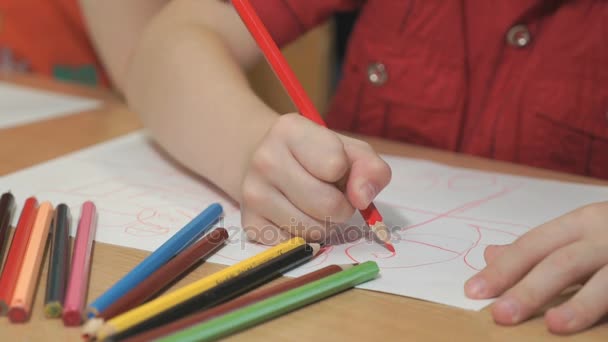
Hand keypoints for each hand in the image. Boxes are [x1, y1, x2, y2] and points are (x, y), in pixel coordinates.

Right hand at [240, 113, 390, 244]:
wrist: (266, 162)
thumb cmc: (316, 157)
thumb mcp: (349, 151)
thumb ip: (370, 168)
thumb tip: (363, 199)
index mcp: (290, 131)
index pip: (335, 166)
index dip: (345, 173)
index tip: (335, 168)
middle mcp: (265, 160)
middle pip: (328, 205)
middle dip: (341, 206)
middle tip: (331, 194)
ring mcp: (252, 194)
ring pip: (314, 230)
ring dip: (325, 224)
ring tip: (313, 205)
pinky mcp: (250, 224)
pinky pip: (297, 245)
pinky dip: (305, 238)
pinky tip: (295, 216)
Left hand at [465, 202, 607, 333]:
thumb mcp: (579, 231)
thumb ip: (539, 247)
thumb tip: (490, 255)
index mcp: (581, 222)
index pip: (533, 245)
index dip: (503, 269)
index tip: (473, 291)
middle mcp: (606, 234)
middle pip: (563, 262)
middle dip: (529, 289)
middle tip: (500, 314)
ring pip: (606, 282)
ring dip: (581, 305)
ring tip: (553, 326)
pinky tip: (602, 333)